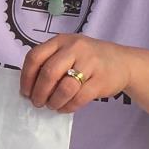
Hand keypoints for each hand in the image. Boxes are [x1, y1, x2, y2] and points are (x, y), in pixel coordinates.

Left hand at [19, 34, 136, 113]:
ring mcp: (90, 63)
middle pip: (49, 73)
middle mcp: (75, 48)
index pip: (35, 56)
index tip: (25, 91)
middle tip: (37, 102)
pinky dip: (68, 106)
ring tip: (52, 105)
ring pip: (64, 87)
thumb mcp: (69, 51)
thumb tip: (29, 87)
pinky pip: (79, 98)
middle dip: (39, 92)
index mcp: (62, 40)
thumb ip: (51, 61)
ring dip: (54, 101)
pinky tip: (65, 107)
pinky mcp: (101, 80)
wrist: (123, 62)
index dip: (26, 77)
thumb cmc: (89, 58)